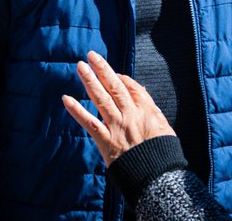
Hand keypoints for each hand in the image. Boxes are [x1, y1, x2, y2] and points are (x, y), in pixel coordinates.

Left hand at [61, 51, 175, 166]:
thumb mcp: (164, 126)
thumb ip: (151, 108)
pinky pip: (89, 123)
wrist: (156, 176)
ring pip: (101, 98)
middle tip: (91, 55)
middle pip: (114, 86)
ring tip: (80, 66)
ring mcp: (116, 126)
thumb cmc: (162, 152)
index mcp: (145, 109)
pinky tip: (66, 99)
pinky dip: (77, 110)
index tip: (111, 73)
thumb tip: (141, 91)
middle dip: (102, 69)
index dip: (119, 77)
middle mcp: (130, 114)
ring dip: (89, 81)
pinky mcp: (105, 141)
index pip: (129, 86)